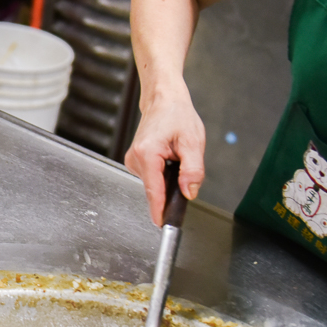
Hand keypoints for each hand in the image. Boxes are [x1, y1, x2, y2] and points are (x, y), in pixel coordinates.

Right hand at [124, 86, 205, 225]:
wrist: (163, 100)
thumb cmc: (177, 115)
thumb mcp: (193, 142)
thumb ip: (193, 170)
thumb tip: (189, 192)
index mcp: (147, 153)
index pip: (153, 190)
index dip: (160, 210)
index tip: (163, 226)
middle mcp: (135, 158)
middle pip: (155, 189)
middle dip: (171, 187)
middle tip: (184, 164)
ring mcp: (133, 161)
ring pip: (154, 184)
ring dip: (168, 178)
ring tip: (176, 155)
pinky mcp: (135, 162)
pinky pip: (152, 178)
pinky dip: (163, 173)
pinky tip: (168, 157)